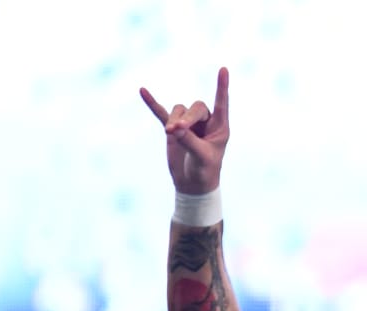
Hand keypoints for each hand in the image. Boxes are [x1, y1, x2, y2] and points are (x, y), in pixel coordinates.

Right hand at [141, 68, 229, 193]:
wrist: (192, 184)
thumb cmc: (205, 172)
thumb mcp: (201, 157)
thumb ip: (189, 141)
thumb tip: (174, 127)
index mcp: (220, 127)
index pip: (222, 104)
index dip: (222, 87)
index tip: (223, 69)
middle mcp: (205, 122)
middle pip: (195, 108)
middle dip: (187, 118)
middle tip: (178, 130)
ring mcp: (188, 124)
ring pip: (179, 110)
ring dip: (174, 120)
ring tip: (172, 134)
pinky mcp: (172, 129)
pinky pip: (162, 113)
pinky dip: (153, 104)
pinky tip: (142, 91)